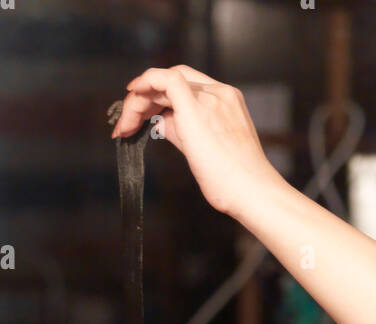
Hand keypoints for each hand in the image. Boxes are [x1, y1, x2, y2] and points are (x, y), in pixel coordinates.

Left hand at [110, 64, 281, 218]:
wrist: (252, 191)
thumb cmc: (235, 182)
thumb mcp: (206, 151)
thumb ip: (183, 132)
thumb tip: (161, 124)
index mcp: (226, 100)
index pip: (186, 85)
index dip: (160, 94)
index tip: (143, 111)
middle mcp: (218, 93)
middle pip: (172, 81)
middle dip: (144, 100)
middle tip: (125, 124)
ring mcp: (209, 98)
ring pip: (164, 83)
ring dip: (138, 102)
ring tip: (123, 126)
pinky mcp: (195, 107)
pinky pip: (164, 80)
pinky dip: (144, 84)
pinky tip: (131, 99)